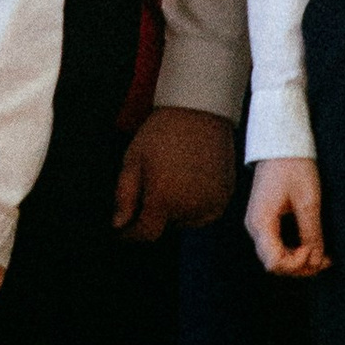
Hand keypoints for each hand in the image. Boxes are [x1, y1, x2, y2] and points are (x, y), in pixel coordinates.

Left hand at [112, 106, 237, 240]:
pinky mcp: (226, 195)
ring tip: (174, 179)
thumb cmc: (162, 133)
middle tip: (154, 184)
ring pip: (187, 220)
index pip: (146, 234)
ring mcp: (212, 202)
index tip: (125, 229)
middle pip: (167, 226)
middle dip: (156, 213)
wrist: (199, 110)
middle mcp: (190, 207)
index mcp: (164, 200)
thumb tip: (118, 225)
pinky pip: (207, 211)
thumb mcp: (133, 161)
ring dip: (178, 210)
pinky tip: (191, 180)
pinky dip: (197, 203)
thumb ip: (124, 197)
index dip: (132, 234)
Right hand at [245, 158, 327, 278]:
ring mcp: (258, 223)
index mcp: (261, 222)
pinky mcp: (264, 219)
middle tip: (326, 259)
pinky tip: (312, 247)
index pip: (274, 262)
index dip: (296, 264)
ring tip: (323, 256)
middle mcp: (254, 227)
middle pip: (274, 263)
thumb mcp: (308, 201)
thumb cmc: (293, 166)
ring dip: (298, 260)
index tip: (315, 250)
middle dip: (300, 266)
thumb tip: (317, 260)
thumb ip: (312, 233)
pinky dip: (293, 250)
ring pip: (275, 256)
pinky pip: (276, 244)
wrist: (280, 143)